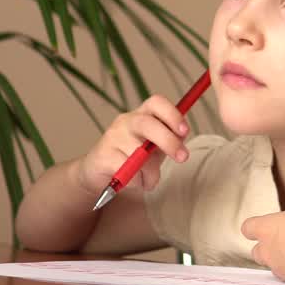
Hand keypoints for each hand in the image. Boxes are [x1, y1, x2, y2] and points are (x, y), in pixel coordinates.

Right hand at [73, 95, 189, 194]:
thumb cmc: (132, 157)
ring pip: (140, 153)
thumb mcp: (154, 148)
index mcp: (142, 115)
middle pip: (148, 123)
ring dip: (151, 172)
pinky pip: (129, 171)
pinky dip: (137, 181)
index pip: (157, 102)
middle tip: (182, 157)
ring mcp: (113, 136)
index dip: (173, 114)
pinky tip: (133, 181)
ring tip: (148, 179)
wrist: (99, 173)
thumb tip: (181, 140)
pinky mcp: (104, 155)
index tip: (185, 131)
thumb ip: (168, 141)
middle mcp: (126, 121)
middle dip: (168, 140)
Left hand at [241, 200, 284, 284]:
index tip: (265, 226)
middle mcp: (267, 250)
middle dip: (266, 248)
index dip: (255, 227)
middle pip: (256, 251)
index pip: (248, 228)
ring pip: (273, 266)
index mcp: (266, 228)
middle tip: (284, 242)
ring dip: (282, 261)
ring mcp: (278, 268)